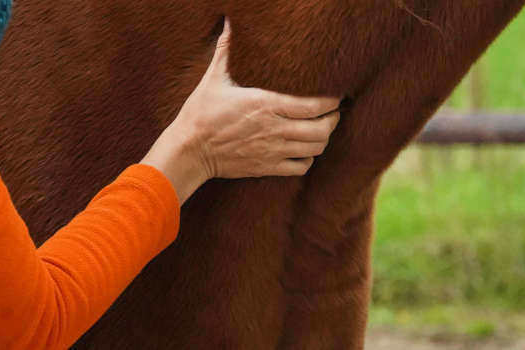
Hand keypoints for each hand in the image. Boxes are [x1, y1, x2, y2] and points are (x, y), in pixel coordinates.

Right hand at [141, 18, 340, 203]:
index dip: (332, 101)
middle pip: (322, 129)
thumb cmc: (201, 113)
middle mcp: (274, 129)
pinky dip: (308, 159)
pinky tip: (304, 150)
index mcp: (266, 105)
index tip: (335, 95)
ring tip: (322, 129)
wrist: (189, 151)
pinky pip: (301, 167)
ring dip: (324, 138)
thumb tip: (229, 23)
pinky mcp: (267, 167)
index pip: (314, 105)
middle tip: (333, 111)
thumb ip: (226, 50)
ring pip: (315, 148)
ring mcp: (272, 151)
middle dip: (333, 119)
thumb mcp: (213, 78)